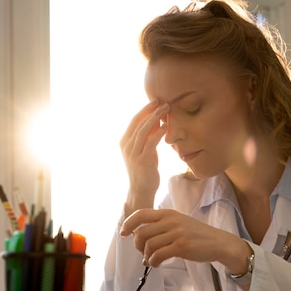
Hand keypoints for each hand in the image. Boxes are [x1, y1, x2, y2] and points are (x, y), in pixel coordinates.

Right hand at [120, 99, 169, 213]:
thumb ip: (148, 136)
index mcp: (124, 142)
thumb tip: (157, 119)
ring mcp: (133, 154)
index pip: (134, 120)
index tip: (156, 100)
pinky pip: (150, 143)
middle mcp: (126, 146)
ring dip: (156, 118)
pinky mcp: (142, 161)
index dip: (145, 109)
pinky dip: (158, 132)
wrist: (141, 190)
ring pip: (144, 130)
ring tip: (166, 110)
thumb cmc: (145, 169)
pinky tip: (166, 126)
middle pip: (138, 122)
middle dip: (151, 110)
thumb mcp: (145, 149)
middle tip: (163, 102)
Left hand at [120, 209, 248, 271]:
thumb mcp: (178, 223)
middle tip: (143, 253)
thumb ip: (160, 227)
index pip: (141, 214)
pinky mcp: (181, 246)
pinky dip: (153, 262)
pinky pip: (158, 255)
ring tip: (151, 260)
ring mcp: (176, 232)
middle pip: (141, 232)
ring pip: (148, 245)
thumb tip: (137, 238)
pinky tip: (157, 264)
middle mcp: (171, 220)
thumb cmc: (196, 235)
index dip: (128, 223)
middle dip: (138, 246)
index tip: (123, 233)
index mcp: (168, 213)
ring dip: (146, 256)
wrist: (219, 243)